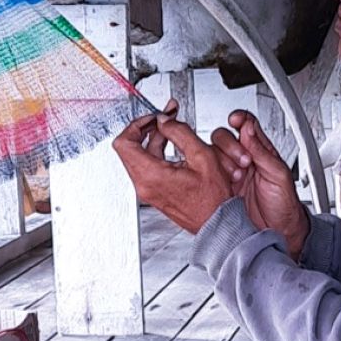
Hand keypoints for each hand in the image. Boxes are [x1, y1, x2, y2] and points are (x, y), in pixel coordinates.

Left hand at [112, 100, 232, 234]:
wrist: (216, 222)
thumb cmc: (212, 199)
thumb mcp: (202, 157)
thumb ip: (180, 133)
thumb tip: (164, 120)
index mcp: (151, 175)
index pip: (124, 142)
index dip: (137, 124)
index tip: (153, 117)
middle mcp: (144, 184)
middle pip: (130, 147)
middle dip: (148, 128)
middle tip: (166, 118)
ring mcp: (147, 190)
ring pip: (140, 155)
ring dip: (155, 139)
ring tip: (174, 129)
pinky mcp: (154, 192)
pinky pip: (148, 166)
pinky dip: (159, 151)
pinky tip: (176, 145)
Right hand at [211, 110, 309, 260]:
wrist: (278, 232)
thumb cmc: (284, 205)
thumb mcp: (279, 175)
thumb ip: (263, 151)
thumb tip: (249, 128)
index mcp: (261, 151)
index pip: (246, 125)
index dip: (239, 119)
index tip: (235, 120)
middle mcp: (244, 159)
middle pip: (224, 136)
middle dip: (229, 145)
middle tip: (242, 161)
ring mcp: (230, 173)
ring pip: (213, 154)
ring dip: (221, 162)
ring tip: (236, 177)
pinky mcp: (220, 188)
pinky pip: (208, 174)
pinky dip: (210, 174)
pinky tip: (221, 182)